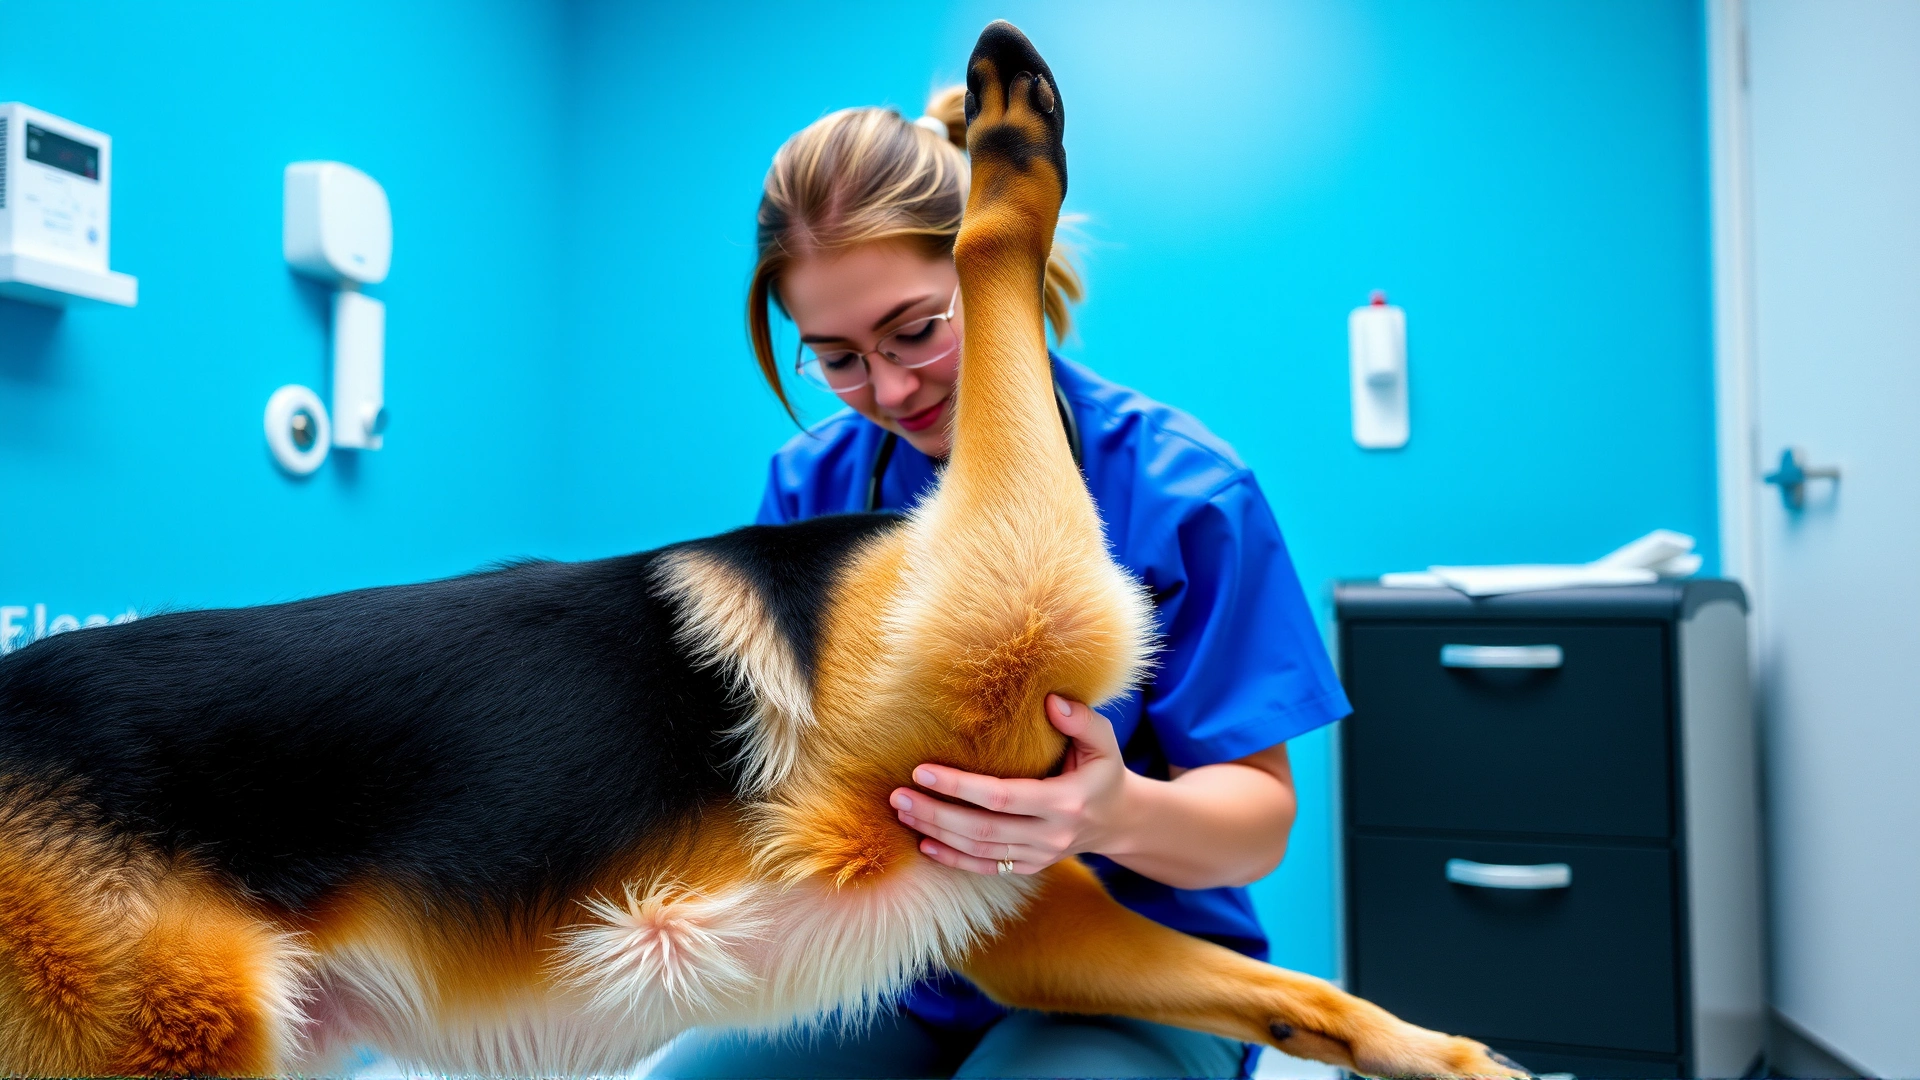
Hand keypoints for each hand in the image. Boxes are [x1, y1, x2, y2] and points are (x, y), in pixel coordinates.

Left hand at [889, 694, 1134, 874]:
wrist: (1120, 820)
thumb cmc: (1104, 771)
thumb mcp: (1105, 742)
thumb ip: (1081, 720)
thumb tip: (1050, 700)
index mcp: (1066, 801)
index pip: (1003, 797)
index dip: (960, 786)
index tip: (922, 770)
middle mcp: (1050, 835)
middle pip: (982, 830)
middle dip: (935, 813)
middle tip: (897, 796)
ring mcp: (1039, 856)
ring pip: (979, 850)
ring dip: (937, 833)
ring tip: (902, 811)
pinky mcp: (1030, 867)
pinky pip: (986, 868)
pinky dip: (953, 860)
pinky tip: (924, 844)